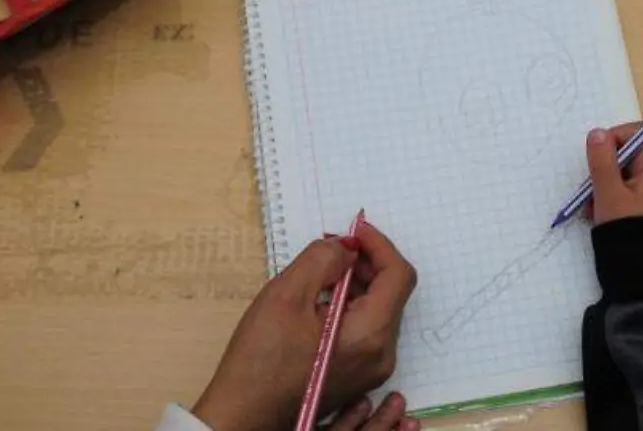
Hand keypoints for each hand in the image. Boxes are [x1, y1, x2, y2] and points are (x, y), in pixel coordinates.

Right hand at [191, 221, 417, 430]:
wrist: (244, 415)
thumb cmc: (260, 362)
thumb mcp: (286, 295)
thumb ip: (322, 261)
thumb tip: (345, 249)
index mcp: (370, 335)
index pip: (399, 275)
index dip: (379, 245)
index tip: (354, 231)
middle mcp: (381, 355)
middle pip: (391, 292)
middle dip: (366, 263)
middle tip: (331, 248)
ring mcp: (372, 369)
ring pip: (379, 310)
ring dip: (357, 284)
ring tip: (319, 277)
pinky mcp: (358, 375)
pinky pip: (366, 329)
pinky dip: (350, 306)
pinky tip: (318, 303)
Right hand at [585, 123, 642, 224]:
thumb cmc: (627, 232)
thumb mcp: (608, 194)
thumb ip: (601, 161)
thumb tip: (598, 132)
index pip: (642, 135)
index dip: (617, 136)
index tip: (596, 152)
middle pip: (634, 155)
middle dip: (607, 166)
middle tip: (589, 184)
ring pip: (630, 175)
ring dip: (607, 183)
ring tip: (591, 204)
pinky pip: (633, 192)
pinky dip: (615, 197)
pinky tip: (599, 213)